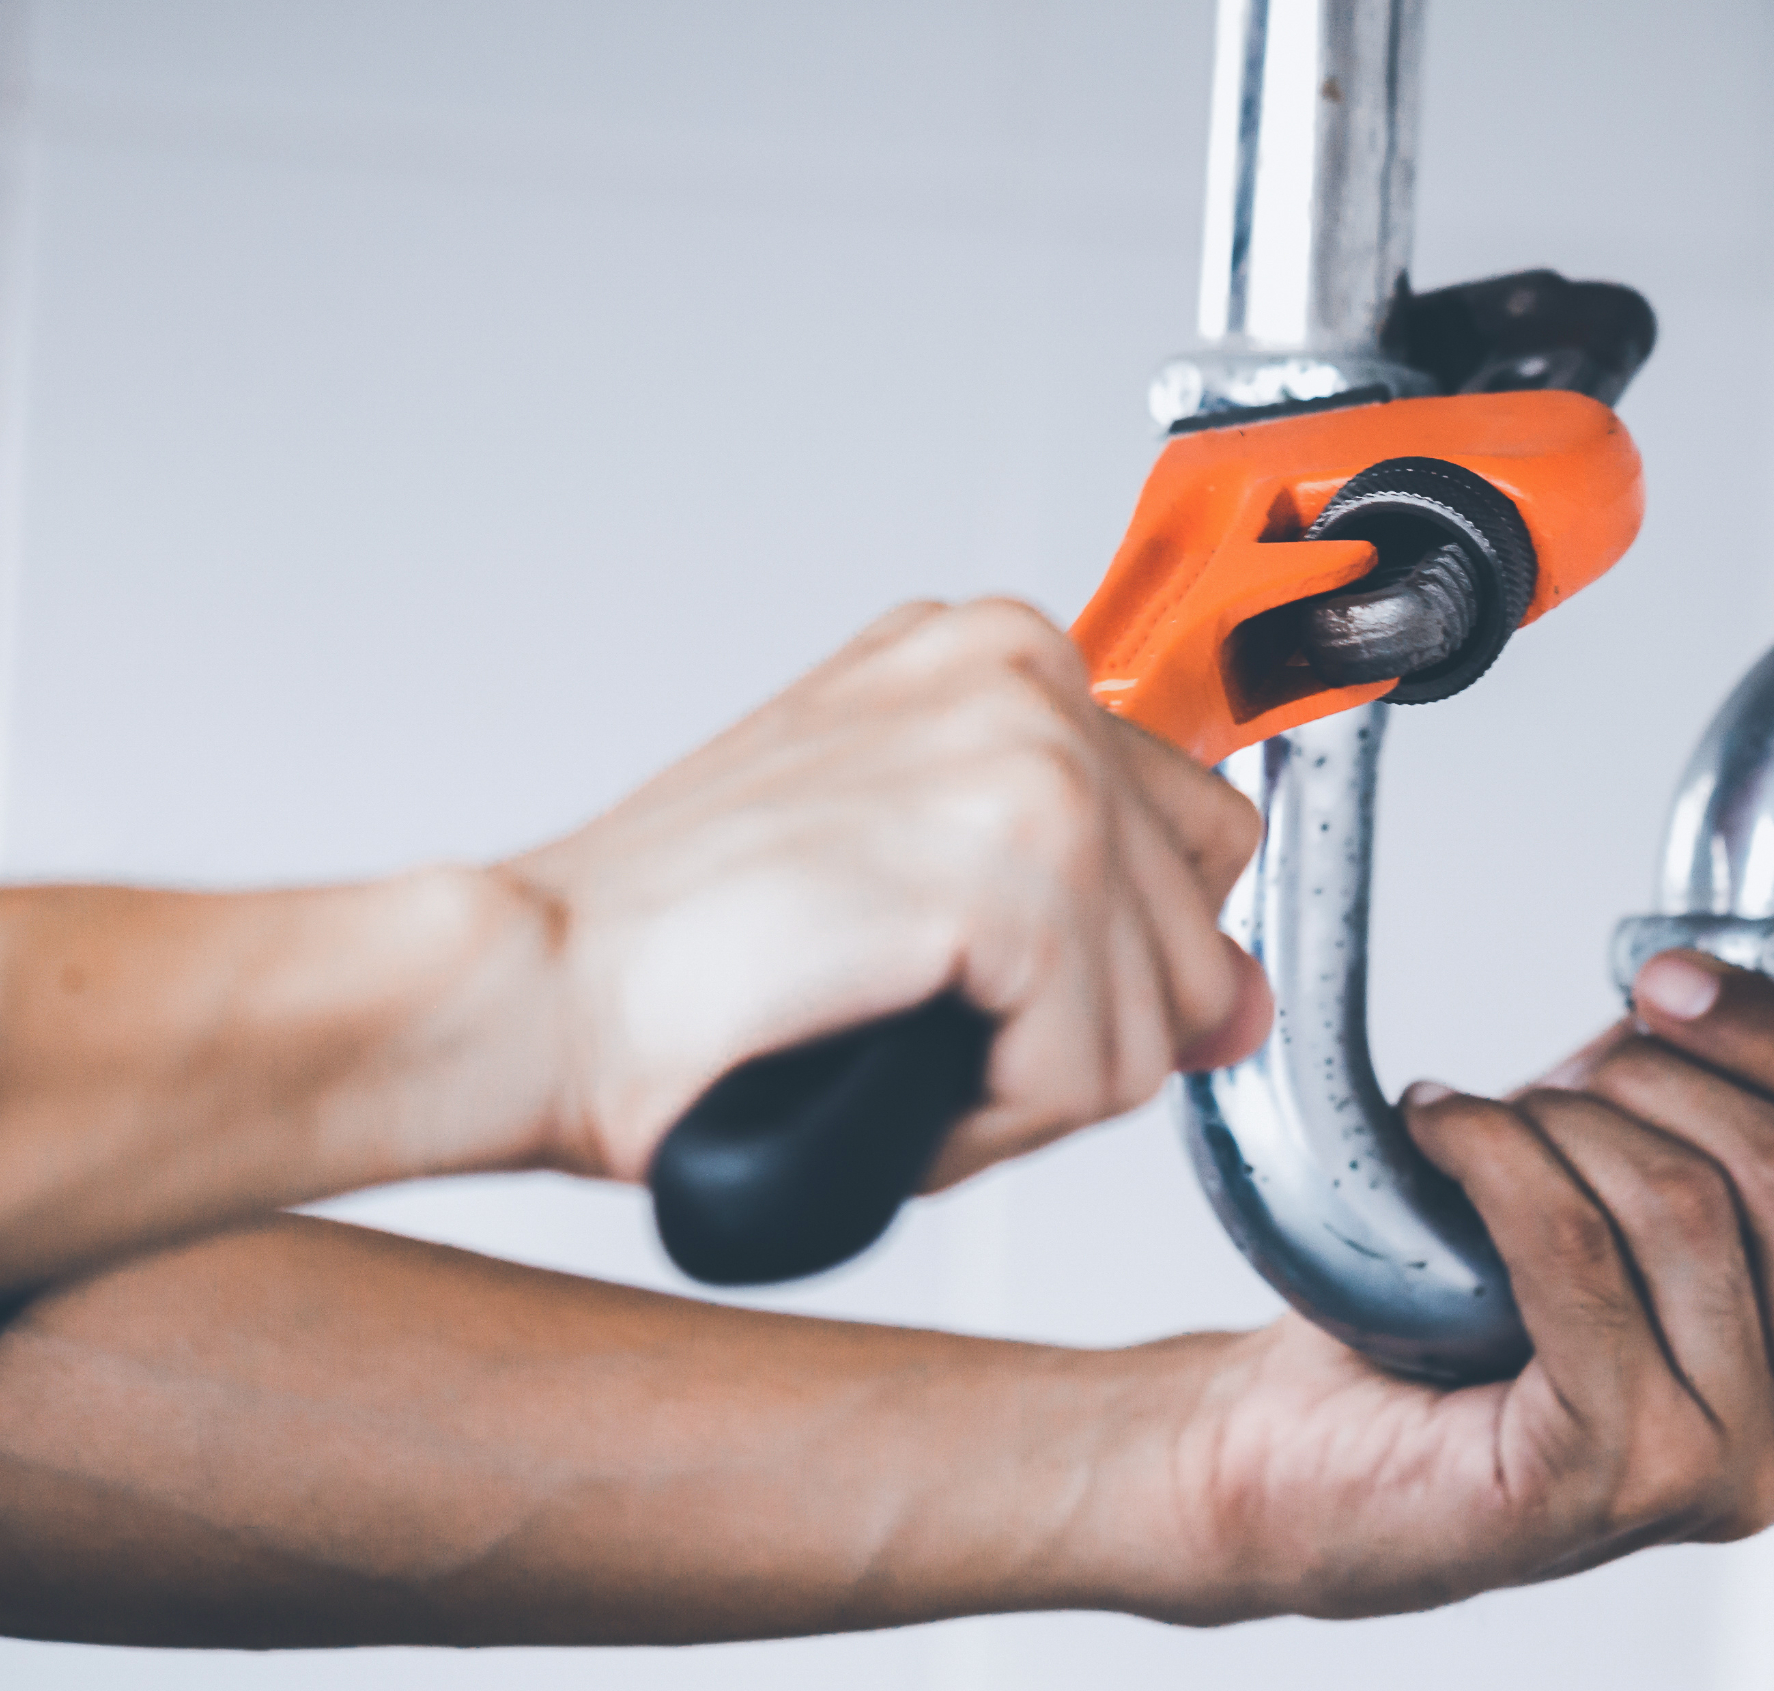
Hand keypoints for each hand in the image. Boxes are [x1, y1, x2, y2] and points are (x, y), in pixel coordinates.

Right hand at [501, 599, 1270, 1186]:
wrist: (536, 988)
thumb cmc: (687, 956)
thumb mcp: (922, 890)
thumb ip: (1095, 922)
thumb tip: (1237, 1005)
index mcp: (998, 653)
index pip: (1189, 833)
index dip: (1107, 954)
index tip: (990, 982)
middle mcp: (1027, 673)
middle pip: (1197, 926)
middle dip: (1078, 1022)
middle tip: (907, 1016)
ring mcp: (1029, 759)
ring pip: (1157, 1014)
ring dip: (1027, 1083)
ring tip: (877, 1036)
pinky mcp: (1014, 868)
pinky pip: (1094, 1072)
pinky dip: (994, 1120)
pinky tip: (881, 1064)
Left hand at [1142, 846, 1773, 1620]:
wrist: (1301, 1447)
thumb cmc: (1465, 1307)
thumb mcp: (1635, 1149)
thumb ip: (1748, 1054)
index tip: (1663, 977)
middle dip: (1662, 1081)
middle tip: (1558, 1070)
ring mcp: (1728, 1477)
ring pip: (1686, 1208)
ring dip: (1564, 1126)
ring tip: (1484, 1124)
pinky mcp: (1614, 1481)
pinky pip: (1578, 1259)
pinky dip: (1499, 1163)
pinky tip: (1439, 1135)